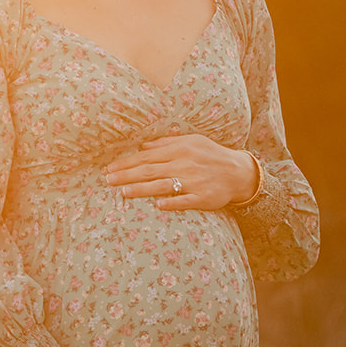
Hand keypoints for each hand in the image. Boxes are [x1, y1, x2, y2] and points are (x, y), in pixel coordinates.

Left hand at [105, 133, 258, 210]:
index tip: (109, 168)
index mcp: (179, 149)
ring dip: (143, 189)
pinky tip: (158, 205)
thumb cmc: (210, 155)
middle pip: (150, 170)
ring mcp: (194, 182)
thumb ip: (166, 143)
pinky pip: (186, 200)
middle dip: (127, 175)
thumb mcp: (191, 141)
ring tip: (124, 192)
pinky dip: (172, 202)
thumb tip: (142, 146)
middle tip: (108, 180)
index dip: (127, 162)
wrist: (238, 172)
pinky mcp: (203, 197)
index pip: (147, 156)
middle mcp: (184, 164)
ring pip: (163, 185)